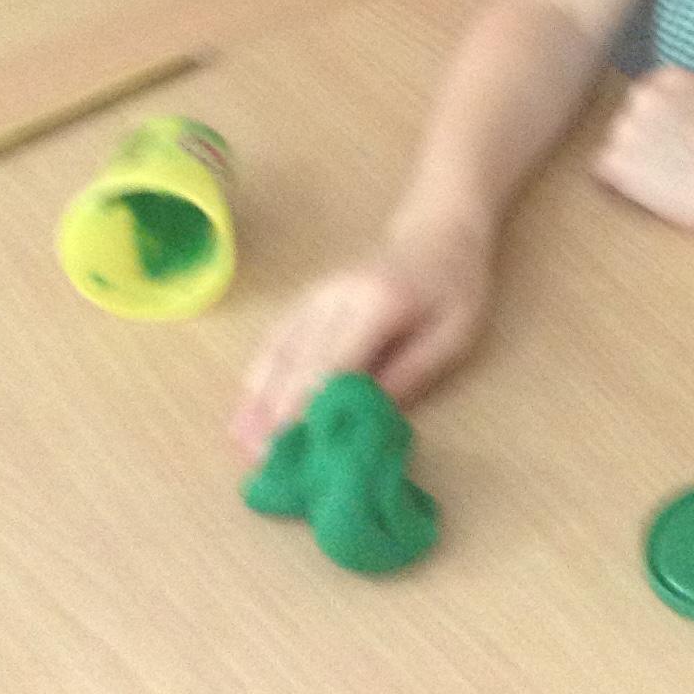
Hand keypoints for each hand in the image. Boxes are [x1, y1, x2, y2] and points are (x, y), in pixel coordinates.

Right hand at [231, 215, 489, 462]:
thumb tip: (362, 420)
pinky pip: (276, 341)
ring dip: (256, 399)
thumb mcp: (451, 336)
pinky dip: (257, 377)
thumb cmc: (453, 289)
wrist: (437, 232)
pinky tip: (244, 408)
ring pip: (277, 352)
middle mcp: (335, 297)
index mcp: (377, 303)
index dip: (308, 405)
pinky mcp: (307, 301)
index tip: (289, 445)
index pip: (334, 362)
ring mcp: (315, 296)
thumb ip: (409, 375)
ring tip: (239, 445)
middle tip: (257, 461)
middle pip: (297, 361)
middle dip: (274, 413)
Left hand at [592, 65, 693, 234]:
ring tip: (662, 180)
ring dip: (631, 160)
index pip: (649, 95)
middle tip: (668, 163)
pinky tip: (646, 190)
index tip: (673, 139)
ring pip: (616, 145)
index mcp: (669, 77)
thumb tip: (673, 114)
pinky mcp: (614, 159)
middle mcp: (642, 95)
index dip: (659, 122)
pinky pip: (603, 172)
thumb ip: (686, 101)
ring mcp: (625, 126)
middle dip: (643, 138)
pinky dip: (617, 183)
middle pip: (630, 117)